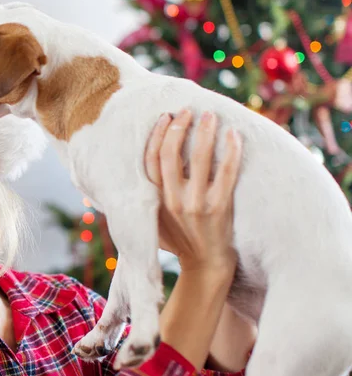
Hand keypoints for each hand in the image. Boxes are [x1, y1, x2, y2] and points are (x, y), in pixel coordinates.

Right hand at [144, 109, 242, 273]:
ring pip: (198, 158)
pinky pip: (226, 172)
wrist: (205, 265)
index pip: (151, 159)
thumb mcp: (156, 217)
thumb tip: (141, 163)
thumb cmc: (180, 238)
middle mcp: (172, 199)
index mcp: (155, 199)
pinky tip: (234, 135)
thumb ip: (150, 194)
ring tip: (210, 115)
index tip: (166, 116)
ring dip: (204, 132)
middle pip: (170, 154)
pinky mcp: (219, 208)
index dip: (158, 134)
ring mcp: (196, 204)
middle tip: (188, 110)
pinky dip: (231, 151)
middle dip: (179, 127)